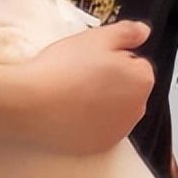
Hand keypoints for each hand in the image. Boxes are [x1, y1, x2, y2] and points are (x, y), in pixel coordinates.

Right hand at [20, 20, 155, 154]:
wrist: (33, 103)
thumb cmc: (66, 66)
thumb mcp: (97, 38)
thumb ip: (127, 32)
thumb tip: (144, 31)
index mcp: (141, 81)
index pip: (136, 63)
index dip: (114, 57)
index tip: (92, 58)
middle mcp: (138, 110)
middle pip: (128, 88)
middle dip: (112, 80)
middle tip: (81, 72)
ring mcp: (119, 132)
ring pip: (115, 109)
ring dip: (102, 101)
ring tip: (73, 92)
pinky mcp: (100, 147)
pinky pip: (101, 128)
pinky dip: (91, 121)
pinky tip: (70, 111)